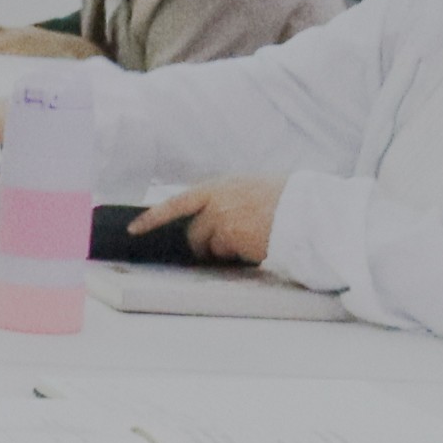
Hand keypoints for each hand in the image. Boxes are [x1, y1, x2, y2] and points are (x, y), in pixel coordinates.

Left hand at [136, 175, 284, 263]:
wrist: (308, 210)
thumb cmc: (287, 199)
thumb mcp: (252, 187)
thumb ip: (228, 198)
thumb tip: (212, 218)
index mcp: (220, 186)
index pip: (177, 202)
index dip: (154, 217)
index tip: (134, 228)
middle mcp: (217, 202)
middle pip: (195, 232)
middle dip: (203, 245)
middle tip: (220, 249)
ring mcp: (223, 221)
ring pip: (214, 247)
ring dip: (227, 251)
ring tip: (254, 240)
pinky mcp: (234, 239)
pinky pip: (232, 256)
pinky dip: (243, 256)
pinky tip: (261, 246)